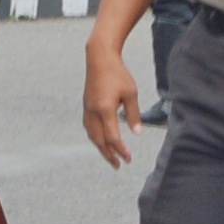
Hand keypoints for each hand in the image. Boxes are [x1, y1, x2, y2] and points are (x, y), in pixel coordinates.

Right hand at [82, 41, 142, 164]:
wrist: (99, 58)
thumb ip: (133, 114)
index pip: (113, 137)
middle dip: (109, 154)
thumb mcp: (131, 93)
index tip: (128, 159)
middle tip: (118, 165)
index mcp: (105, 110)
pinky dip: (95, 137)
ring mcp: (87, 109)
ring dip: (101, 148)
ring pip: (92, 135)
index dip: (120, 150)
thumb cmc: (118, 74)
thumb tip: (137, 133)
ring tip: (110, 156)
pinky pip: (89, 127)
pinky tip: (100, 140)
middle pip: (100, 140)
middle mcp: (93, 112)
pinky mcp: (86, 106)